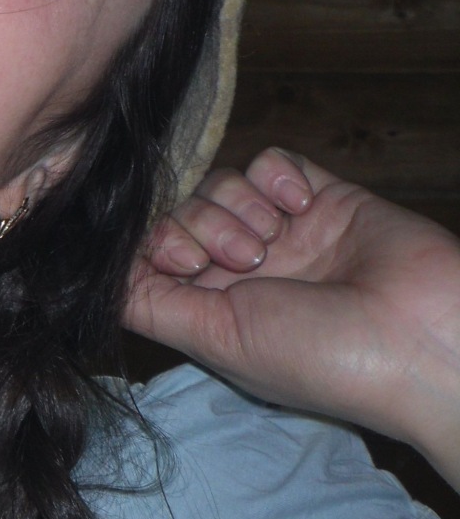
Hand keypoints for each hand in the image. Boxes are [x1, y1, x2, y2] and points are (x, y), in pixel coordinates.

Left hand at [125, 148, 459, 476]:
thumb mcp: (217, 339)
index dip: (152, 245)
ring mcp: (283, 233)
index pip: (149, 257)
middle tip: (238, 259)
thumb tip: (94, 278)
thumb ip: (152, 304)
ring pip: (219, 182)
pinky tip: (299, 207)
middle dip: (196, 226)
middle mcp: (242, 271)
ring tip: (273, 241)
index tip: (184, 262)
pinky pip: (271, 161)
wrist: (424, 339)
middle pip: (178, 212)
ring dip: (235, 205)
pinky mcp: (323, 197)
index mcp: (212, 311)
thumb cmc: (323, 357)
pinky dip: (273, 177)